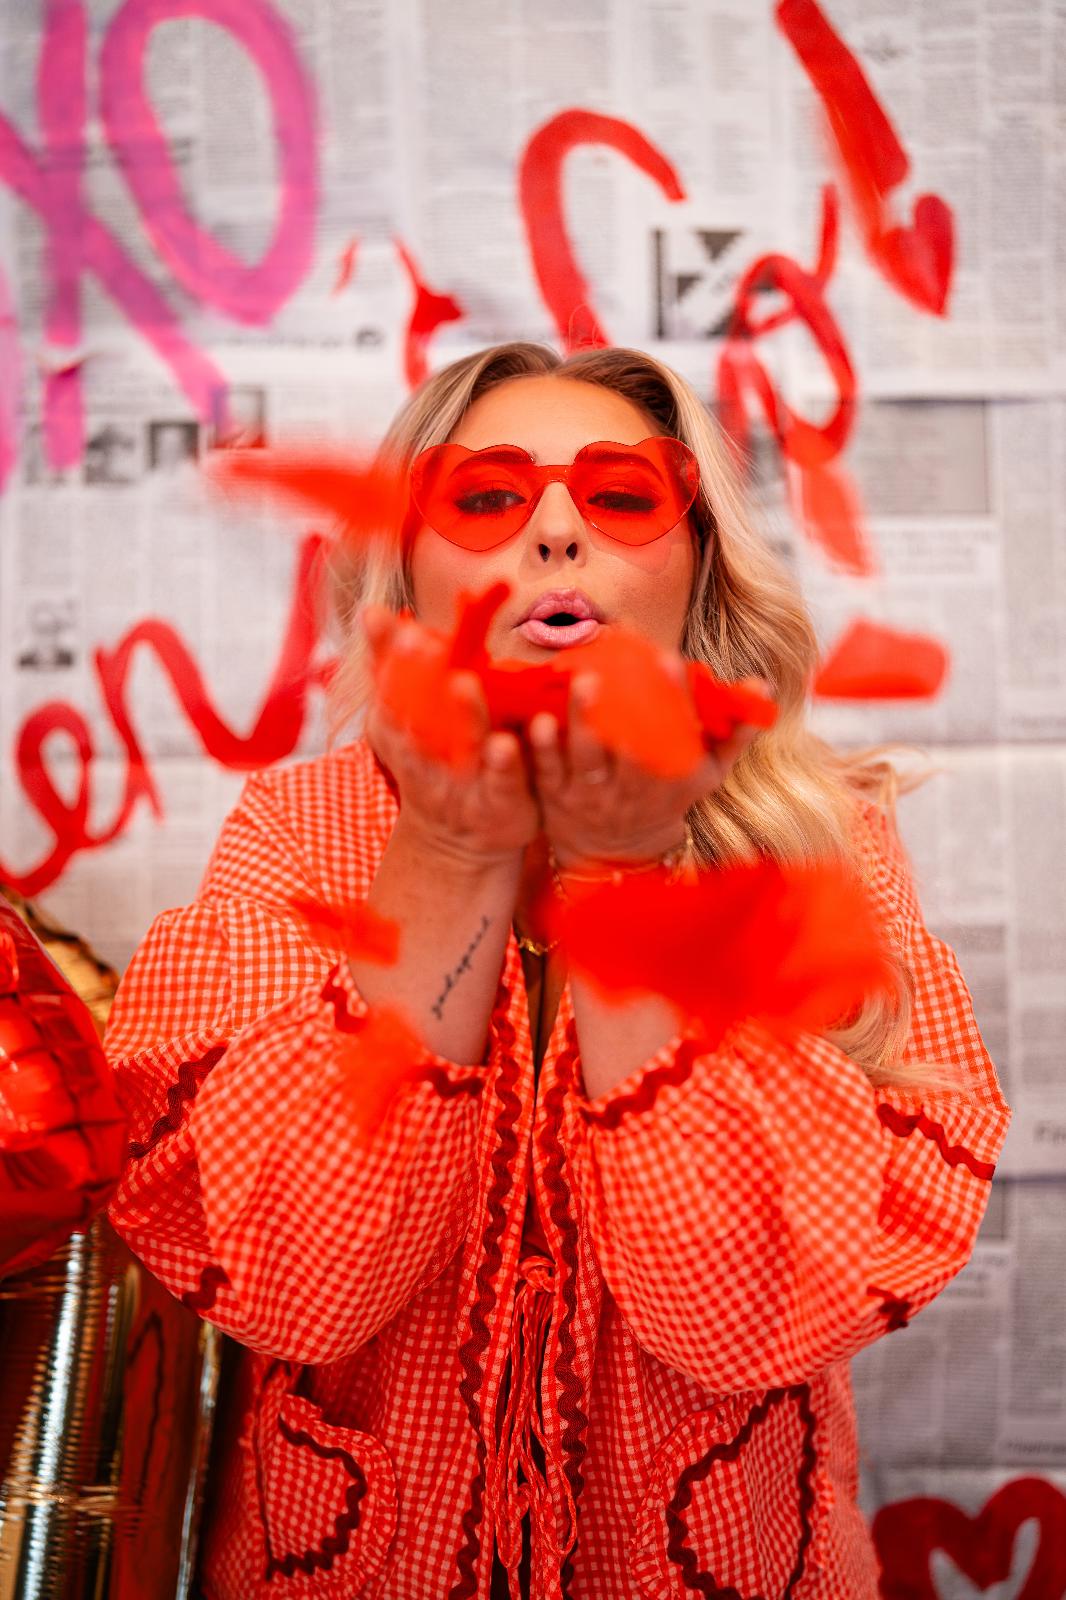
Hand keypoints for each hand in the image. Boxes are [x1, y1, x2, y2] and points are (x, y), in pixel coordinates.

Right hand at [362, 606, 539, 867]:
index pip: (391, 693)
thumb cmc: (434, 764)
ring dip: (463, 715)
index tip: (402, 628)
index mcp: (402, 732)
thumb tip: (369, 610)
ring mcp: (461, 784)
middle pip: (418, 716)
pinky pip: (502, 782)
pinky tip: (509, 741)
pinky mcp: (498, 804)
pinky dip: (503, 763)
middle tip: (421, 641)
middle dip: (417, 680)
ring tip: (463, 682)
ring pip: (460, 747)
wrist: (458, 841)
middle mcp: (426, 758)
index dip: (393, 662)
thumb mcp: (406, 720)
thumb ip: (391, 666)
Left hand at [530, 659, 772, 868]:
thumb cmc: (666, 797)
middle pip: (631, 747)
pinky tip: (538, 719)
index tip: (670, 659)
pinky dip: (545, 748)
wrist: (619, 853)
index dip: (676, 698)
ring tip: (581, 682)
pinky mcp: (557, 797)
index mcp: (674, 778)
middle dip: (625, 709)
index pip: (678, 736)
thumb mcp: (707, 773)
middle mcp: (634, 789)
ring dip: (583, 720)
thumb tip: (761, 685)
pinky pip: (550, 772)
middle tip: (615, 668)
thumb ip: (735, 731)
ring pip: (588, 757)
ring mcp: (593, 794)